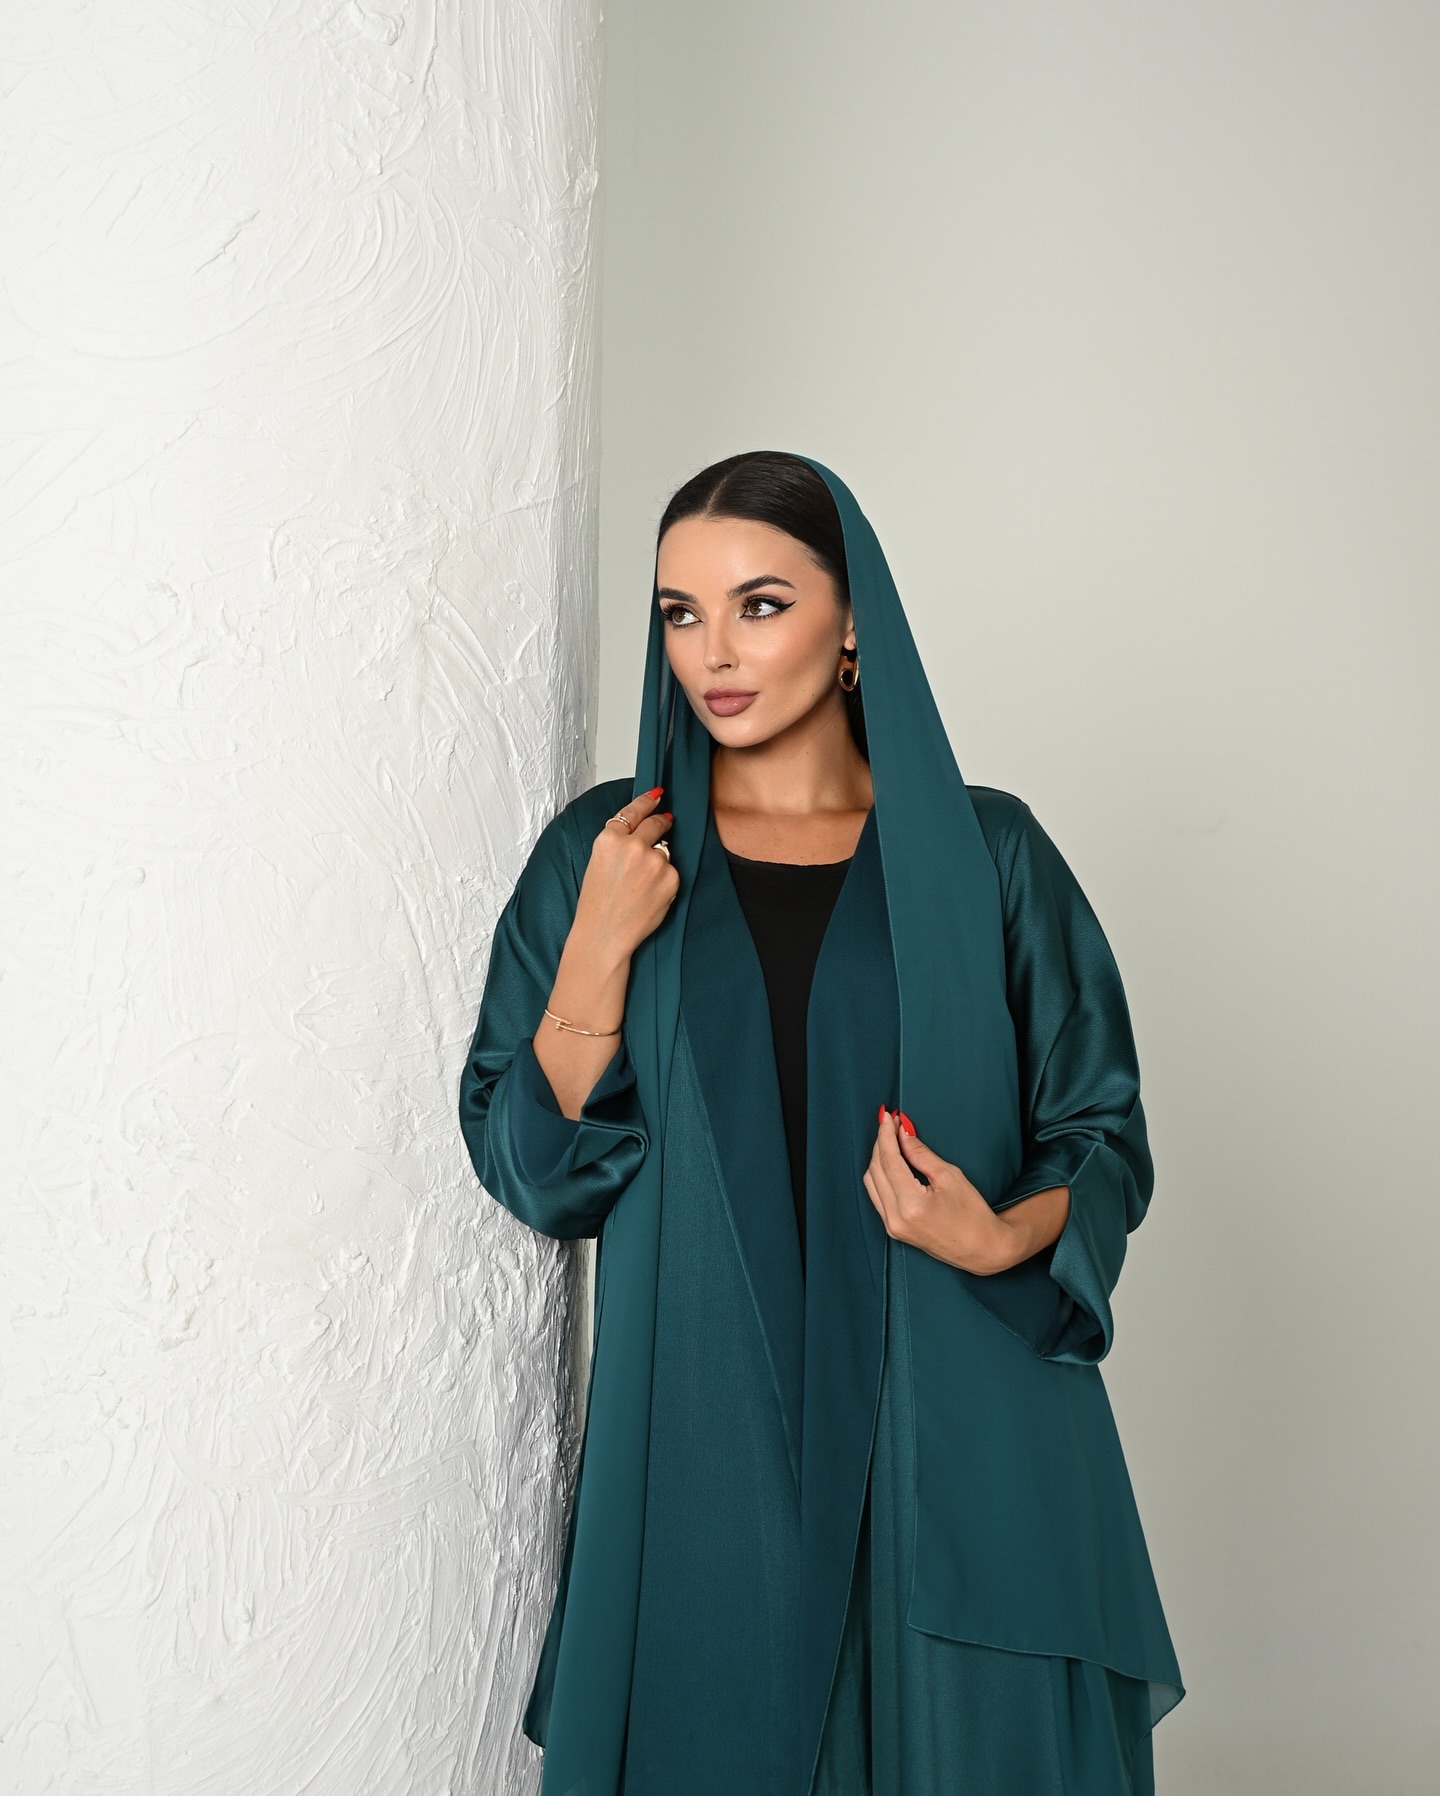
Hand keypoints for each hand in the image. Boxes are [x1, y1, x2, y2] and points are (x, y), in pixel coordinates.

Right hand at [570, 787, 679, 970]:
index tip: (657, 793)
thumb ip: (619, 843)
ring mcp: (655, 861)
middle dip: (662, 821)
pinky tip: (650, 895)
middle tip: (666, 820)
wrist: (605, 935)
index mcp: (609, 839)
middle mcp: (633, 845)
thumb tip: (644, 829)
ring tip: (642, 885)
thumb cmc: (597, 904)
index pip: (633, 810)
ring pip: (665, 851)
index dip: (647, 800)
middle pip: (656, 823)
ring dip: (660, 861)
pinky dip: (665, 880)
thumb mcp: (598, 862)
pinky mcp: (671, 878)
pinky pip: (672, 872)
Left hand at [863, 1107, 1059, 1274]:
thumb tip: (903, 1133)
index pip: (888, 1160)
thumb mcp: (950, 1176)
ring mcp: (892, 1226)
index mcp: (911, 1204)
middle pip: (875, 1170)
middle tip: (892, 1123)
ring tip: (891, 1139)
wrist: (982, 1249)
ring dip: (878, 1158)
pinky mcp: (894, 1230)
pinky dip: (881, 1175)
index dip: (886, 1135)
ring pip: (872, 1182)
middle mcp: (895, 1217)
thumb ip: (921, 1154)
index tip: (889, 1116)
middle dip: (881, 1143)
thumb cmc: (973, 1214)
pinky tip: (891, 1161)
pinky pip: (877, 1196)